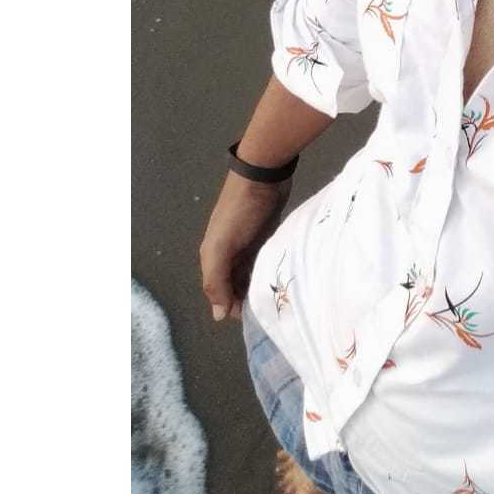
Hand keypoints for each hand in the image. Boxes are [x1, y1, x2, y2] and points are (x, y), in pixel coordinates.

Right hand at [199, 171, 292, 322]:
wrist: (264, 175)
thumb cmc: (241, 212)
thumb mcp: (223, 246)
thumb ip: (217, 280)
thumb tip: (218, 316)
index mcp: (213, 258)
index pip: (220, 294)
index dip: (233, 307)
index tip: (254, 318)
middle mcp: (229, 254)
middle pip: (235, 285)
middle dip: (247, 298)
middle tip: (271, 310)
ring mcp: (247, 244)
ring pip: (250, 274)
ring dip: (259, 286)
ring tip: (278, 300)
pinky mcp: (265, 235)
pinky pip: (264, 260)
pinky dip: (268, 271)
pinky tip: (280, 280)